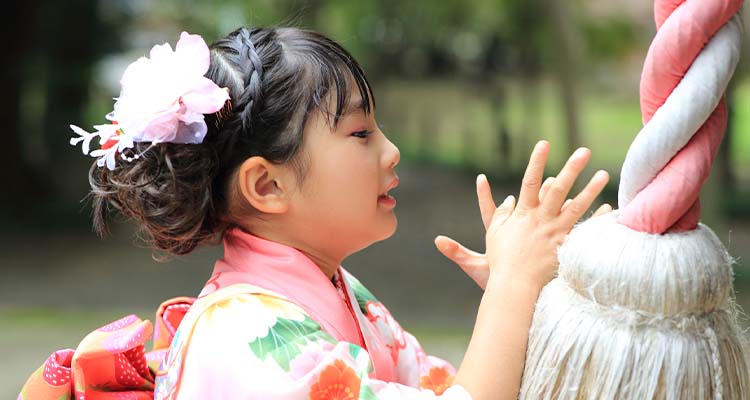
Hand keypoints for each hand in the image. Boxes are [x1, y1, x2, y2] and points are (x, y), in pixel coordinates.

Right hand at [435, 141, 610, 289]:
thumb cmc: (500, 261)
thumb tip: (509, 199)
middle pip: (558, 189)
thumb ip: (501, 214)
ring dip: (591, 189)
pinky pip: (583, 231)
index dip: (536, 161)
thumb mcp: (495, 234)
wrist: (513, 285)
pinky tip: (609, 209)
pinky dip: (597, 221)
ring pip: (576, 207)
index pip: (530, 181)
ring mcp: (555, 234)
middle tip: (584, 151)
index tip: (544, 143)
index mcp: (522, 214)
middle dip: (571, 168)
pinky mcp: (564, 248)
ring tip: (603, 174)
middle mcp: (541, 220)